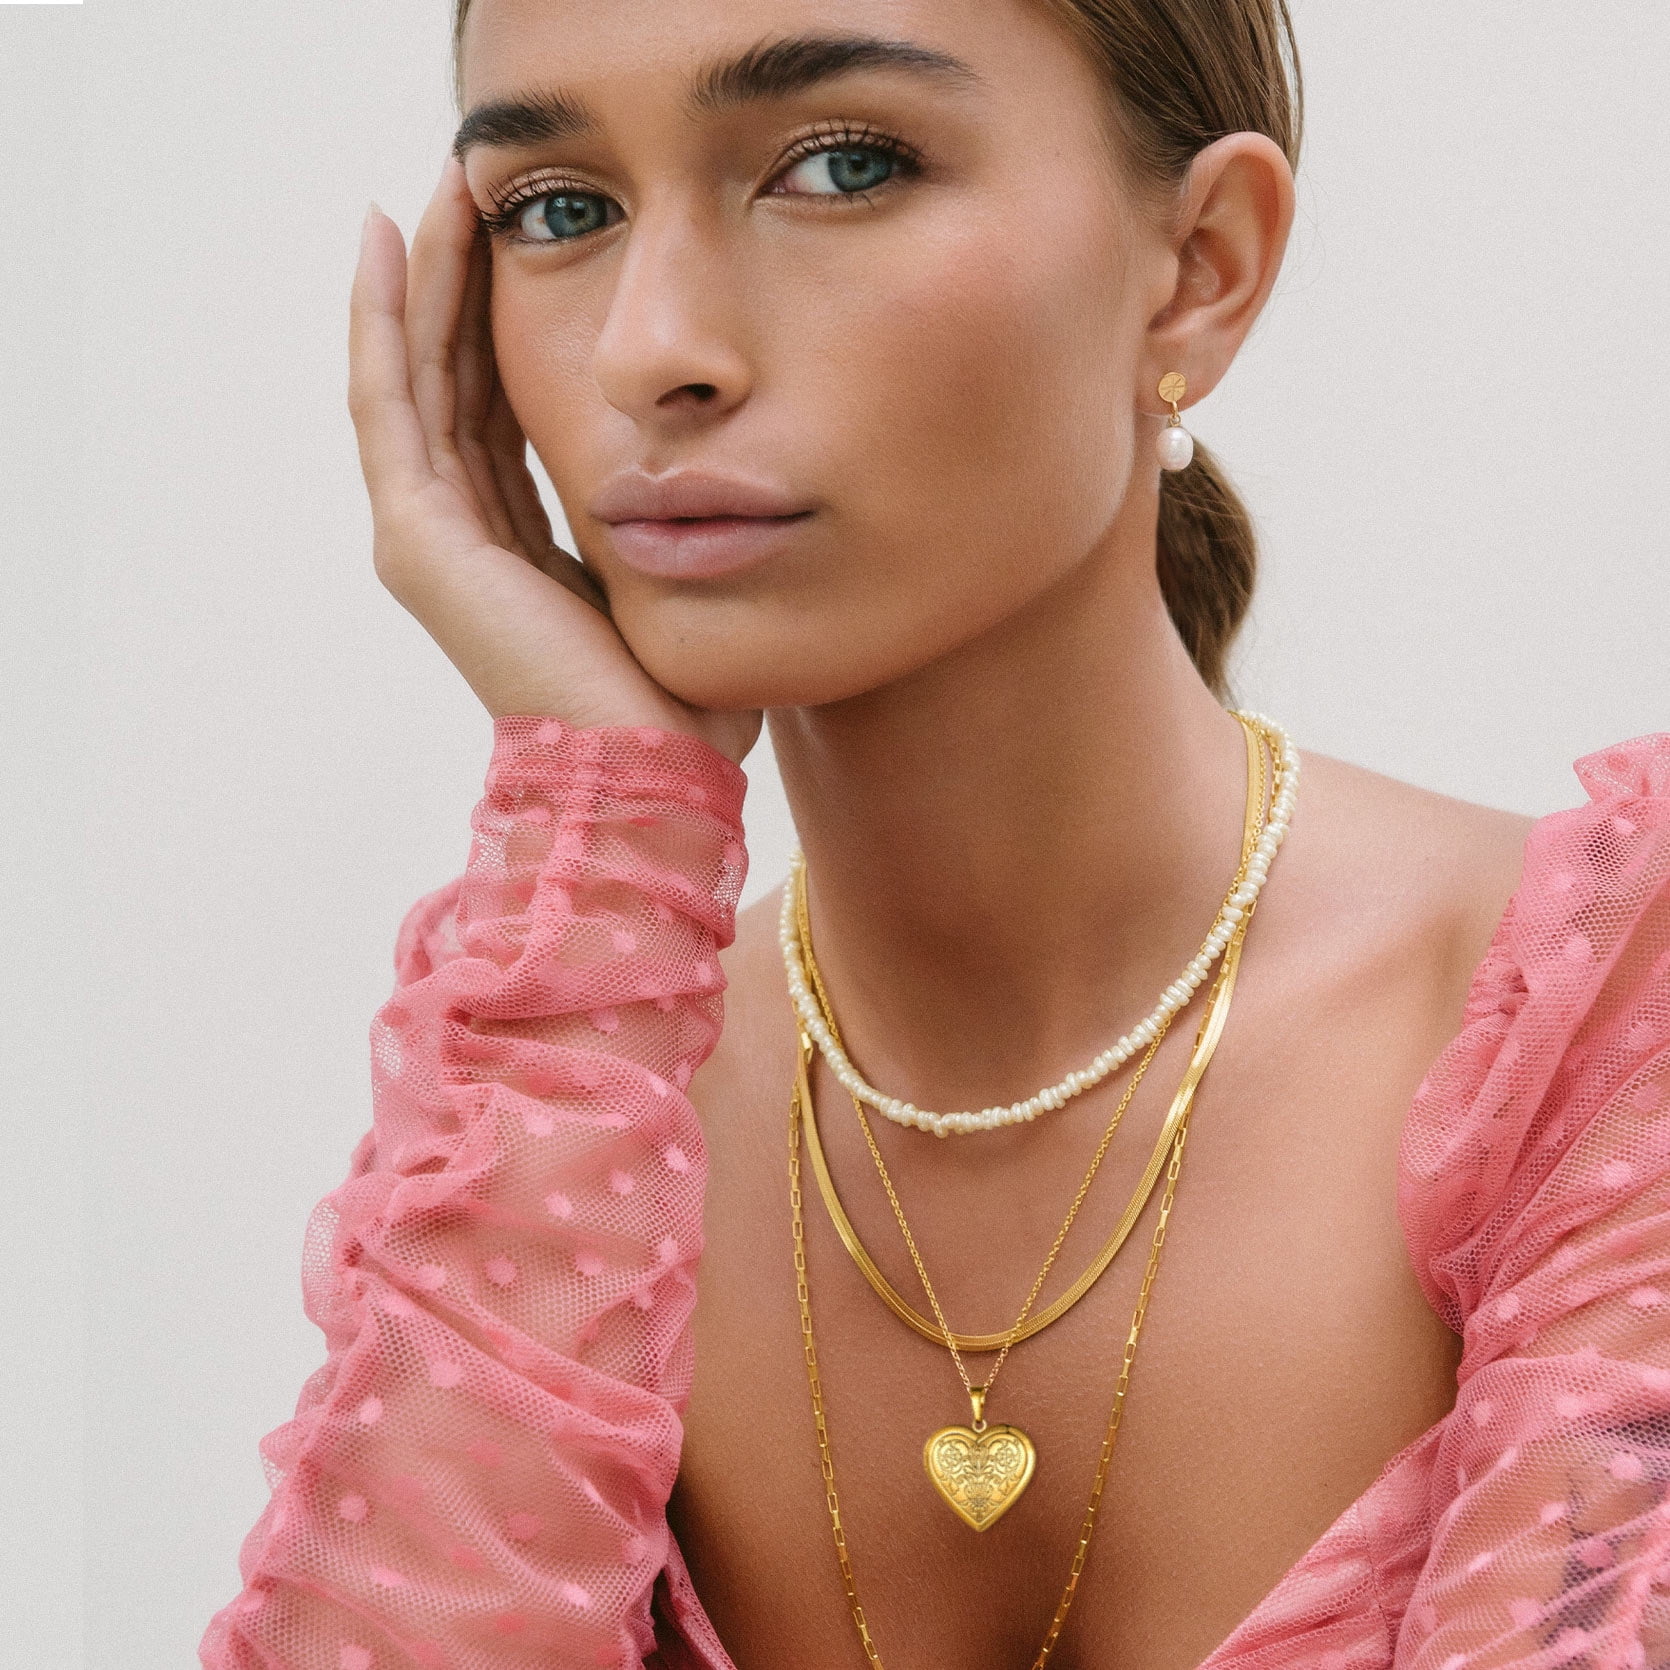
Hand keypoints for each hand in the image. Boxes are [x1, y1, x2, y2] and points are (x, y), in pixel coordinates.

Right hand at [347, 155, 761, 765]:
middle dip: (461, 282)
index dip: (500, 324)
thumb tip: (698, 473)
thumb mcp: (663, 580)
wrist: (653, 774)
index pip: (496, 412)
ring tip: (436, 186)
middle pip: (450, 381)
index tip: (522, 241)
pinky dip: (386, 323)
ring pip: (414, 376)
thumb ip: (646, 521)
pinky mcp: (419, 540)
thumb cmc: (679, 700)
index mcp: (513, 550)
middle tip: (473, 184)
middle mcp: (459, 538)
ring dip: (425, 279)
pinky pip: (393, 403)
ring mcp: (430, 538)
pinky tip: (390, 243)